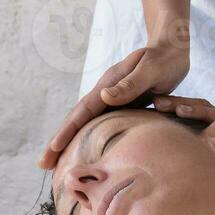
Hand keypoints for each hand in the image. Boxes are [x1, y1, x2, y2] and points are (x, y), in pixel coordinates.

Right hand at [36, 43, 189, 169]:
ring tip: (58, 165)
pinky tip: (87, 154)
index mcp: (108, 84)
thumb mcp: (150, 70)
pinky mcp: (121, 106)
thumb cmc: (164, 58)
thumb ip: (130, 84)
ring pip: (86, 125)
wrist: (172, 49)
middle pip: (77, 119)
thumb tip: (103, 96)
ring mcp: (111, 100)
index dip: (68, 130)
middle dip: (59, 141)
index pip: (83, 110)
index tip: (53, 148)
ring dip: (71, 143)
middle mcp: (105, 93)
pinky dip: (88, 140)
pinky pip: (100, 126)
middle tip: (43, 165)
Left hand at [150, 94, 214, 203]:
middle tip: (143, 101)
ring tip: (159, 103)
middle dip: (167, 103)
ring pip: (200, 108)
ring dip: (179, 103)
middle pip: (189, 108)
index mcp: (211, 133)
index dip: (166, 113)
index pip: (186, 117)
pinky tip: (183, 110)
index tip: (142, 112)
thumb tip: (169, 185)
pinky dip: (199, 112)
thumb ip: (199, 168)